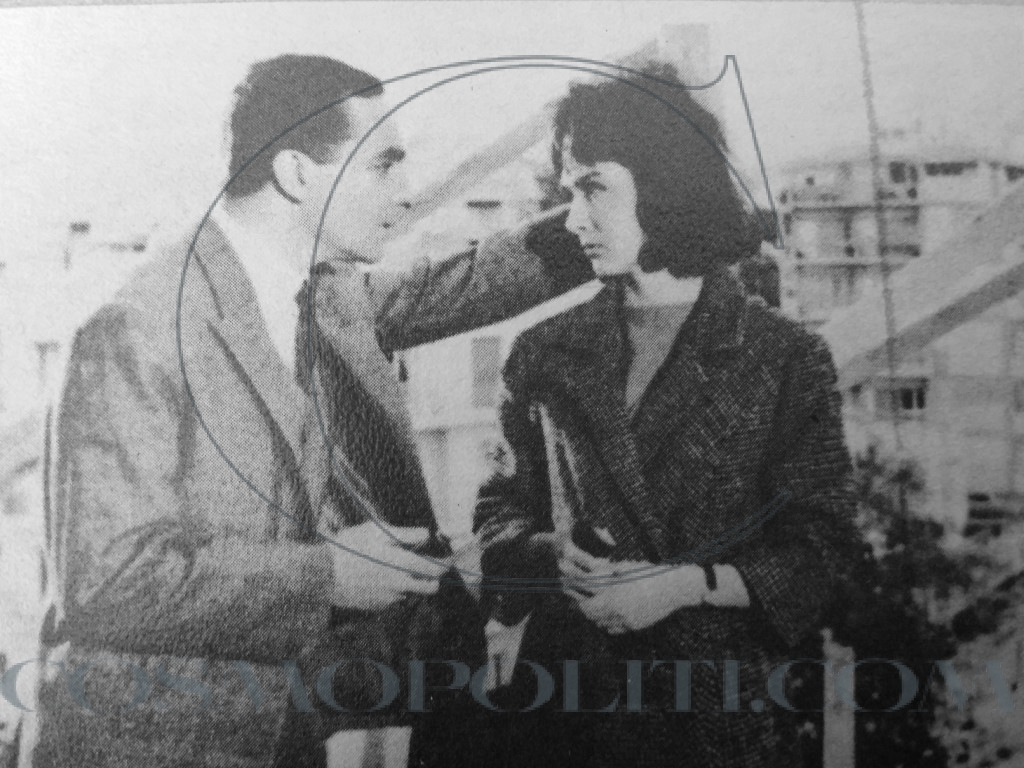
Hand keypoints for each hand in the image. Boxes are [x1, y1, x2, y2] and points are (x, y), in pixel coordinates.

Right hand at [329, 522, 446, 610]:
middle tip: (426, 567)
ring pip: (411, 593)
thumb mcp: (378, 531)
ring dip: (410, 584)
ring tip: (391, 569)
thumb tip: (427, 535)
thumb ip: (407, 534)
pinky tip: (376, 578)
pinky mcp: (377, 606)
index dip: (445, 564)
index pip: (436, 569)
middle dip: (433, 578)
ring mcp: (389, 598)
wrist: (322, 574)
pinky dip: (392, 590)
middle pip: (430, 588)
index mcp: (403, 564)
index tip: (448, 559)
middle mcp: (400, 585)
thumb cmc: (350, 546)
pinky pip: (393, 599)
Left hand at [560, 546, 708, 634]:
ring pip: (600, 622)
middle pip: (588, 611)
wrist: (673, 588)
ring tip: (591, 605)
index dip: (572, 584)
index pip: (584, 590)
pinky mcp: (633, 627)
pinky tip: (608, 614)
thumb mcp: (626, 567)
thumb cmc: (650, 573)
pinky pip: (613, 628)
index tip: (566, 580)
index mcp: (612, 590)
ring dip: (593, 614)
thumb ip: (607, 570)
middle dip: (581, 604)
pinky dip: (607, 622)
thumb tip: (591, 567)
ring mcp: (625, 619)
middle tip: (578, 598)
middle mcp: (616, 607)